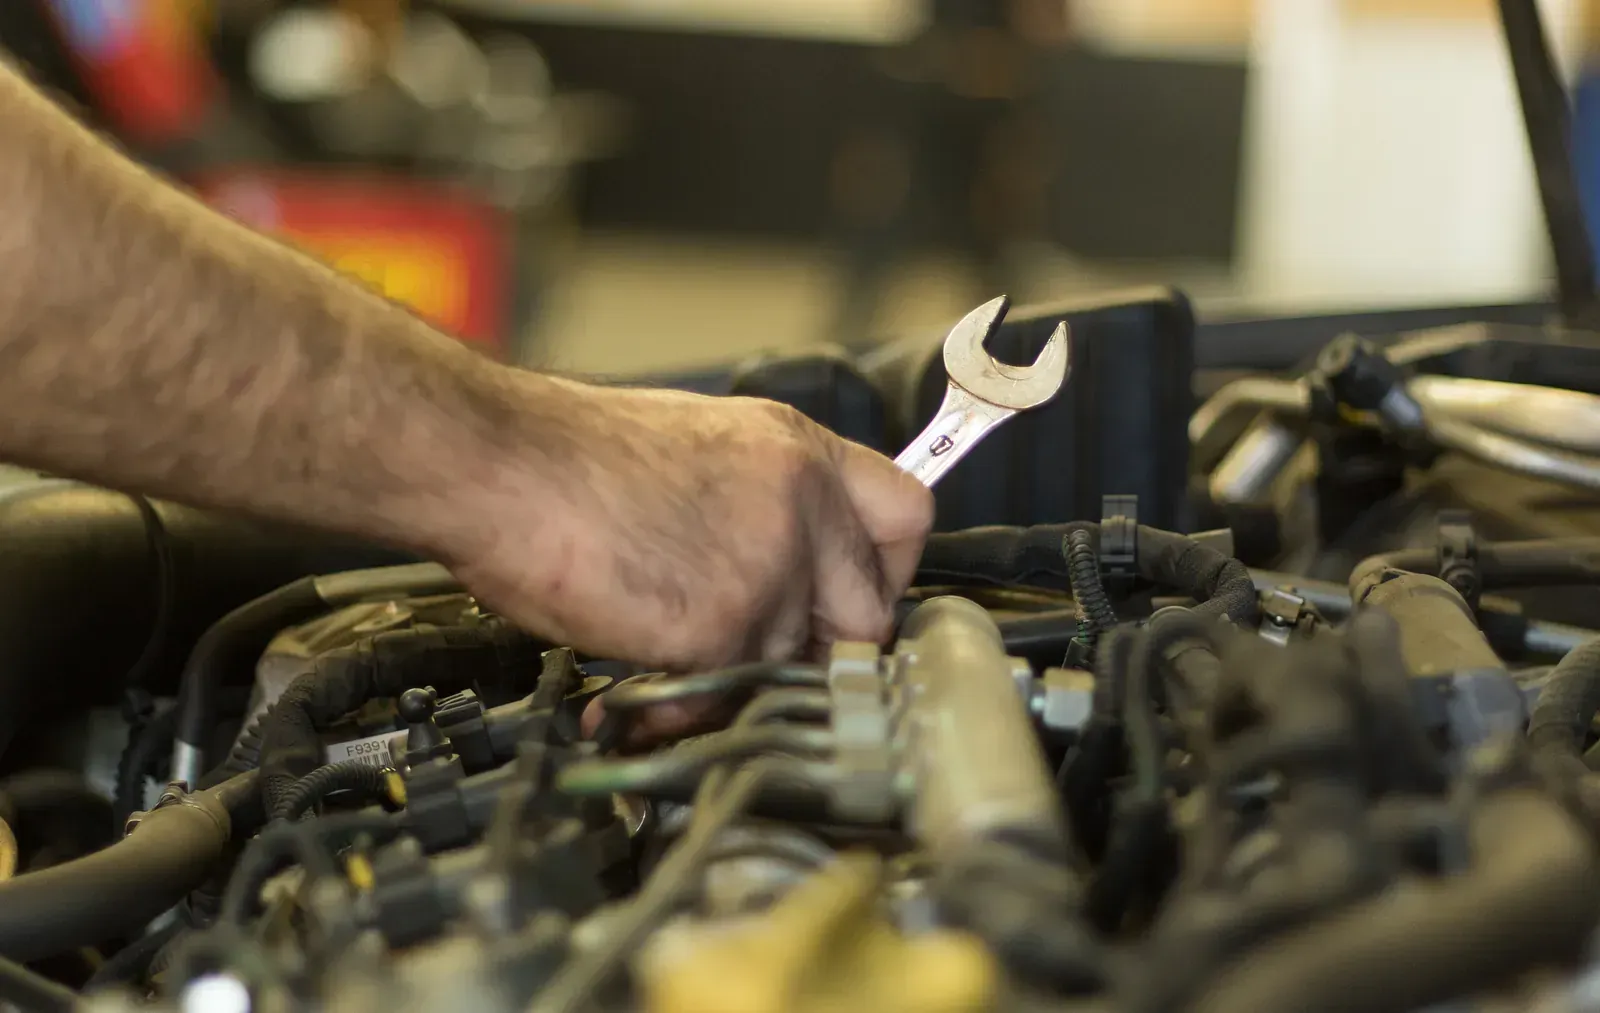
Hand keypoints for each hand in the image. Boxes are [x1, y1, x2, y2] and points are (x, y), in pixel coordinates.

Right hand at [447, 378, 933, 671]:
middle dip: (819, 650)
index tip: (851, 598)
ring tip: (665, 655)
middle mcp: (802, 505)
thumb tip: (787, 568)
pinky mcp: (726, 624)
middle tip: (758, 651)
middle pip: (869, 615)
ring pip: (789, 666)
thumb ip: (763, 504)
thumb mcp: (698, 447)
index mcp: (797, 451)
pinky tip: (640, 680)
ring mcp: (771, 567)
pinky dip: (682, 704)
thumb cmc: (568, 458)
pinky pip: (727, 696)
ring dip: (732, 677)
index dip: (883, 571)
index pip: (907, 517)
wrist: (502, 461)